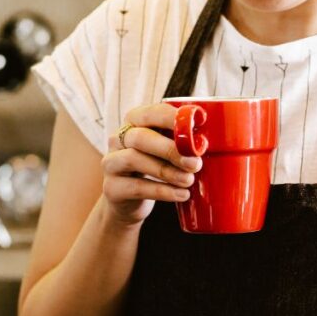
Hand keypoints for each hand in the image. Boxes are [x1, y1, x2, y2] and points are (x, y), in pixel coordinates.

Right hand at [101, 103, 205, 226]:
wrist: (129, 202)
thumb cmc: (155, 166)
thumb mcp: (166, 150)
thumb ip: (181, 141)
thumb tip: (206, 141)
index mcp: (134, 122)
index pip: (149, 113)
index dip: (171, 118)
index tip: (196, 125)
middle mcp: (117, 139)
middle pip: (140, 137)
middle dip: (170, 149)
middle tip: (195, 163)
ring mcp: (111, 163)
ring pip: (135, 160)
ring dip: (167, 171)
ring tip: (189, 180)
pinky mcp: (112, 188)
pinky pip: (137, 187)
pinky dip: (163, 191)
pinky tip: (181, 195)